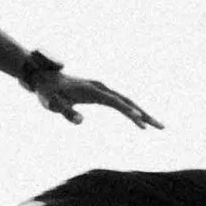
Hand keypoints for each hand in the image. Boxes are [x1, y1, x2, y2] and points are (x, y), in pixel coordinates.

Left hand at [33, 70, 160, 130]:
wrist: (45, 79)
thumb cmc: (48, 92)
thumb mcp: (52, 103)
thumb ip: (65, 111)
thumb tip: (80, 122)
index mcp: (91, 90)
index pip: (113, 101)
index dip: (126, 110)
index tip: (139, 118)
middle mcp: (100, 88)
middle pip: (127, 101)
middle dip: (144, 114)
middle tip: (160, 127)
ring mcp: (102, 90)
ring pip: (127, 101)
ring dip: (142, 113)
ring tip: (157, 126)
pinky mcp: (101, 94)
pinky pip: (120, 103)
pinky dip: (132, 111)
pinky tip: (140, 121)